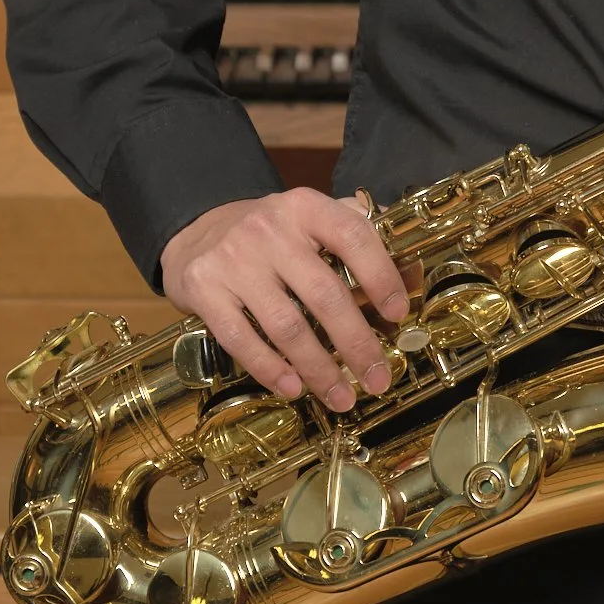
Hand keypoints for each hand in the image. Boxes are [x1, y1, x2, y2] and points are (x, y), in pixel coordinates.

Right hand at [159, 186, 412, 413]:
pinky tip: (294, 388)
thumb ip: (351, 231)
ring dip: (319, 369)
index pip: (353, 236)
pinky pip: (241, 340)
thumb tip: (408, 270)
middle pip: (324, 294)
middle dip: (357, 343)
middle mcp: (270, 229)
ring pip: (286, 326)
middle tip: (378, 378)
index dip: (381, 275)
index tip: (399, 313)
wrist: (195, 234)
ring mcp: (234, 260)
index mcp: (305, 206)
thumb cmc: (268, 234)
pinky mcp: (204, 290)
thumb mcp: (307, 217)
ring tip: (341, 397)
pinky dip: (271, 369)